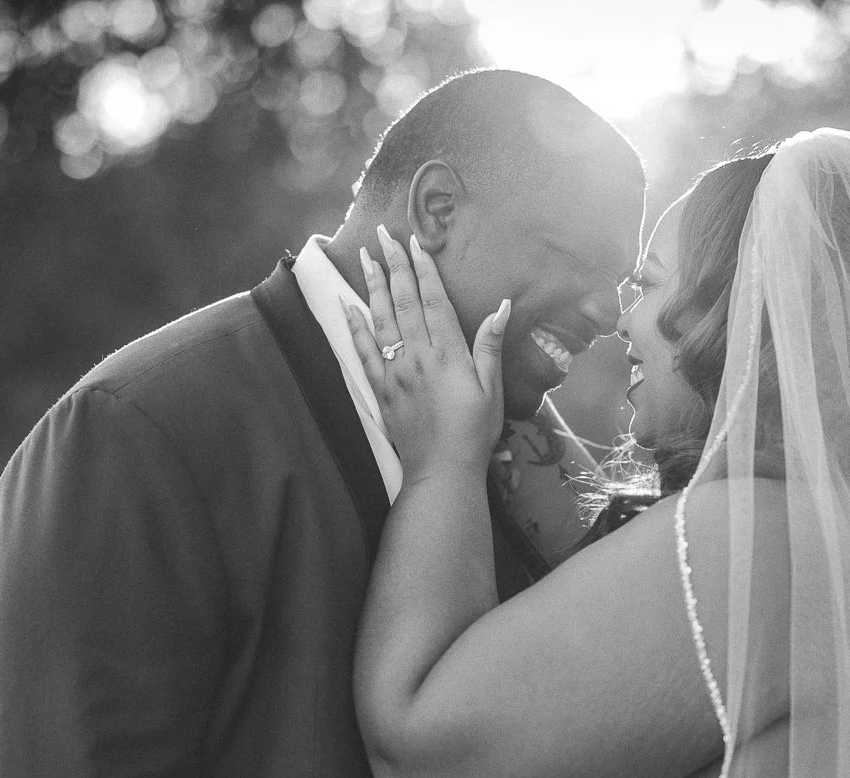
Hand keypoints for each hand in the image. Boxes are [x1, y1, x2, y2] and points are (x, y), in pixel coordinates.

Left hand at [344, 225, 508, 477]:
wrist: (441, 471)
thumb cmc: (474, 432)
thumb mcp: (492, 389)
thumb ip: (490, 345)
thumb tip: (502, 306)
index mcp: (448, 354)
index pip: (434, 301)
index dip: (425, 270)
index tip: (416, 243)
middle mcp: (417, 356)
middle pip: (404, 301)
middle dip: (394, 265)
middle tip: (384, 234)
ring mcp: (395, 372)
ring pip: (381, 320)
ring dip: (372, 286)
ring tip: (365, 257)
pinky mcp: (380, 389)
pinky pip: (363, 352)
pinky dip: (354, 327)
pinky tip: (347, 306)